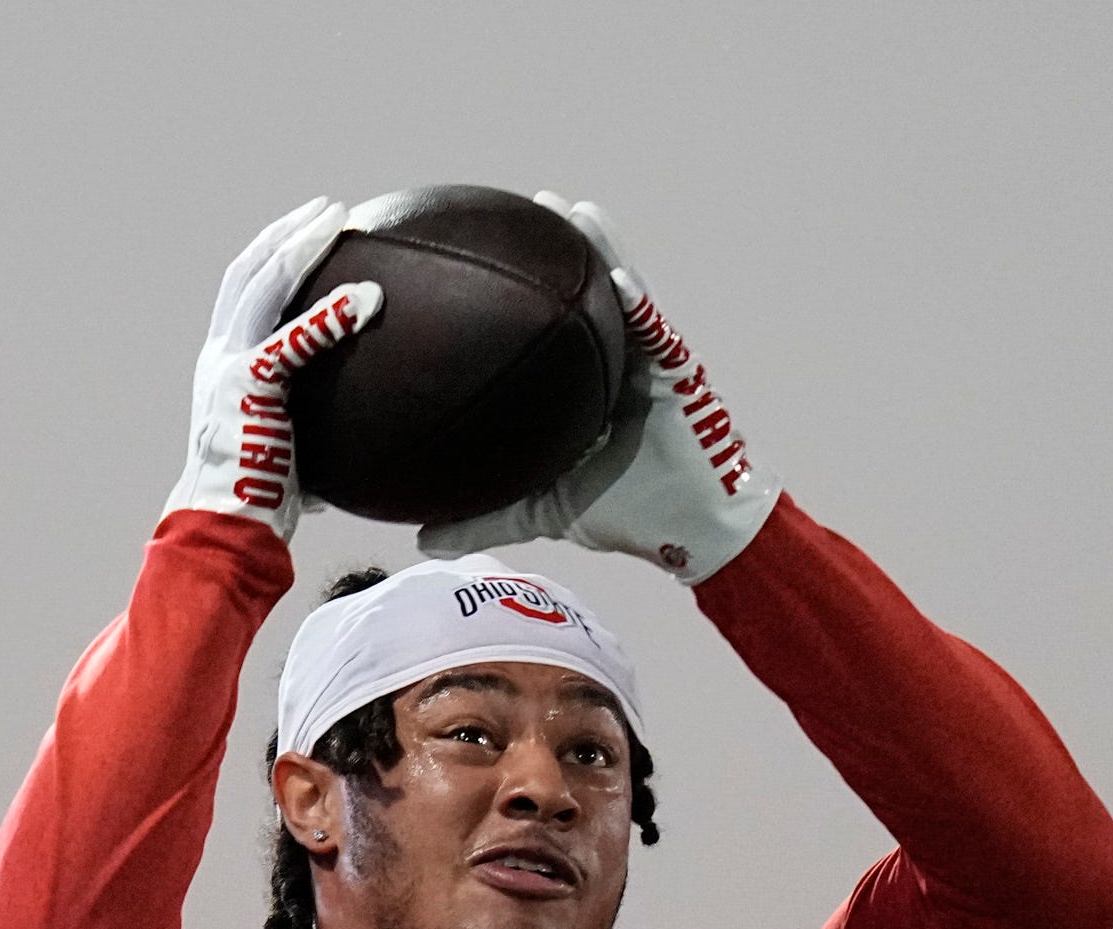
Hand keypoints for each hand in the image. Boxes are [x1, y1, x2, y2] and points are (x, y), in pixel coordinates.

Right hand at [166, 198, 382, 543]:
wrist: (222, 529)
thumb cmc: (258, 503)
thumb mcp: (293, 454)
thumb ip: (317, 428)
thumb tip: (372, 438)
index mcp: (225, 366)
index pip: (246, 294)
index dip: (275, 257)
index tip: (310, 235)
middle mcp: (220, 356)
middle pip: (249, 272)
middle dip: (288, 233)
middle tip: (330, 210)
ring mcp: (229, 366)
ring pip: (264, 284)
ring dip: (302, 246)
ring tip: (341, 222)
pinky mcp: (247, 385)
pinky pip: (294, 338)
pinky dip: (329, 315)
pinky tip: (367, 299)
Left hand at [421, 197, 777, 583]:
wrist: (692, 531)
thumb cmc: (627, 514)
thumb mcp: (540, 514)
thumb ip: (484, 521)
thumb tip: (420, 538)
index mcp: (583, 381)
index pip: (547, 326)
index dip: (521, 290)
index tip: (478, 257)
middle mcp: (615, 360)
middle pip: (582, 294)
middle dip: (555, 248)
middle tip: (520, 207)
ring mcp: (649, 360)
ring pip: (623, 292)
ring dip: (600, 247)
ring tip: (570, 210)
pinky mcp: (681, 372)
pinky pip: (657, 330)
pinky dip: (640, 302)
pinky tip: (618, 276)